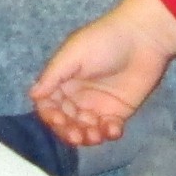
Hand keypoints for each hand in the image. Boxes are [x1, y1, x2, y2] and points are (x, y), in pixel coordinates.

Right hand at [29, 0, 175, 148]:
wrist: (143, 38)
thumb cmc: (103, 41)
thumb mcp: (73, 53)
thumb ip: (53, 75)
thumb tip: (33, 95)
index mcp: (63, 81)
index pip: (49, 105)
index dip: (50, 115)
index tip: (58, 119)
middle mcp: (77, 96)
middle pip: (65, 121)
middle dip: (68, 131)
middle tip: (76, 135)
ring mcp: (98, 105)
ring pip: (85, 129)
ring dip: (86, 137)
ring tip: (94, 135)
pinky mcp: (118, 112)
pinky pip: (108, 130)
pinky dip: (107, 133)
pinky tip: (112, 129)